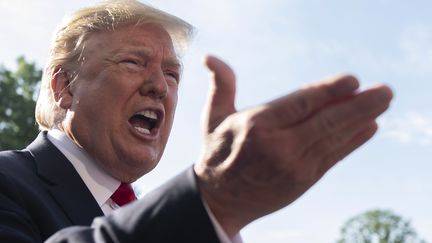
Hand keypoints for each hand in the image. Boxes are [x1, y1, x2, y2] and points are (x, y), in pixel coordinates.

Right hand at [194, 56, 392, 236]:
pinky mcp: (303, 180)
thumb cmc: (218, 153)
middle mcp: (278, 146)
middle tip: (384, 91)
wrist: (220, 200)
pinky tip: (368, 128)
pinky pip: (333, 157)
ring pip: (333, 138)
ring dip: (361, 120)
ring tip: (382, 104)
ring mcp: (293, 166)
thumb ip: (221, 86)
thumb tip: (210, 58)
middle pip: (325, 122)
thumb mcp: (213, 118)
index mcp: (256, 125)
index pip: (300, 104)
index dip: (328, 92)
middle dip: (358, 105)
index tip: (352, 80)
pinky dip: (352, 142)